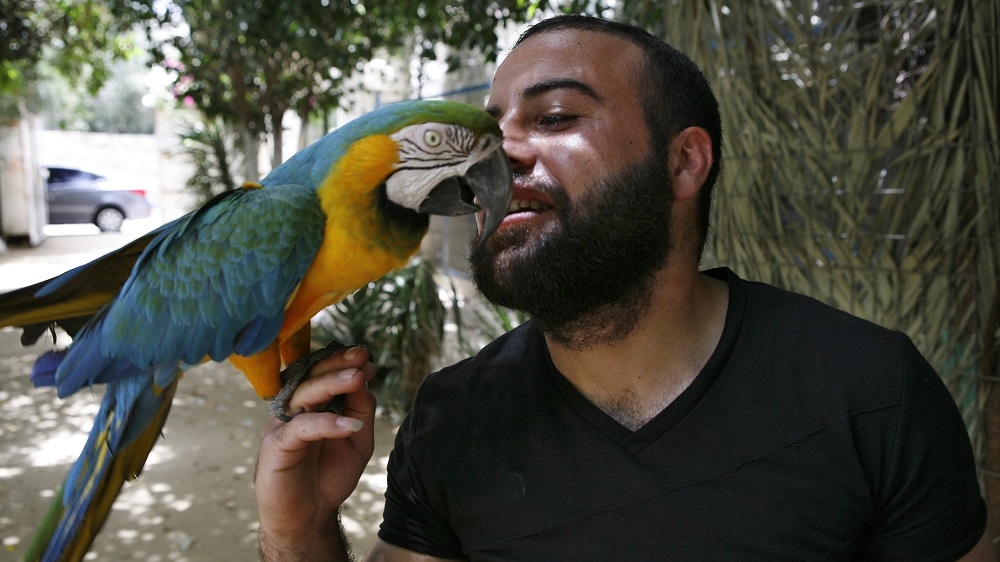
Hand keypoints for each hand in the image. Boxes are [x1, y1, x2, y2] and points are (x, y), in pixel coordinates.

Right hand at [255, 346, 376, 556]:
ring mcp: (283, 426)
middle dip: (338, 365)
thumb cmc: (329, 475)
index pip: (324, 374)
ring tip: (358, 378)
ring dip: (332, 384)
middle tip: (362, 358)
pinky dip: (327, 424)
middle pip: (312, 377)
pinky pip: (301, 429)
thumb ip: (361, 410)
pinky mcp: (276, 447)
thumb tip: (366, 379)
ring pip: (304, 396)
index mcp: (312, 404)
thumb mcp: (357, 440)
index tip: (367, 356)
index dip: (343, 362)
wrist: (308, 516)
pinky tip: (350, 425)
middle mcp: (295, 410)